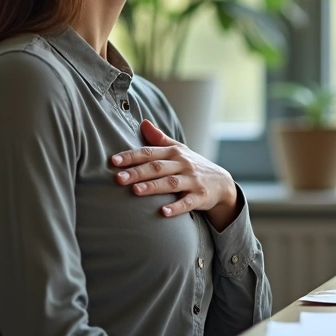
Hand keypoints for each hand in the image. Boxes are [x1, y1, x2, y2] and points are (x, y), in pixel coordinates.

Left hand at [111, 120, 237, 221]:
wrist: (222, 183)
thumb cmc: (193, 166)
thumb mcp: (179, 150)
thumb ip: (159, 139)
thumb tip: (142, 122)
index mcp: (174, 153)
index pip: (150, 152)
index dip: (132, 156)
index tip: (114, 161)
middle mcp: (183, 164)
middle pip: (158, 167)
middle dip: (138, 172)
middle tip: (118, 178)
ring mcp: (192, 180)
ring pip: (171, 183)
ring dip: (153, 187)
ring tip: (136, 191)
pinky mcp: (200, 196)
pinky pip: (188, 202)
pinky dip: (176, 207)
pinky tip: (164, 213)